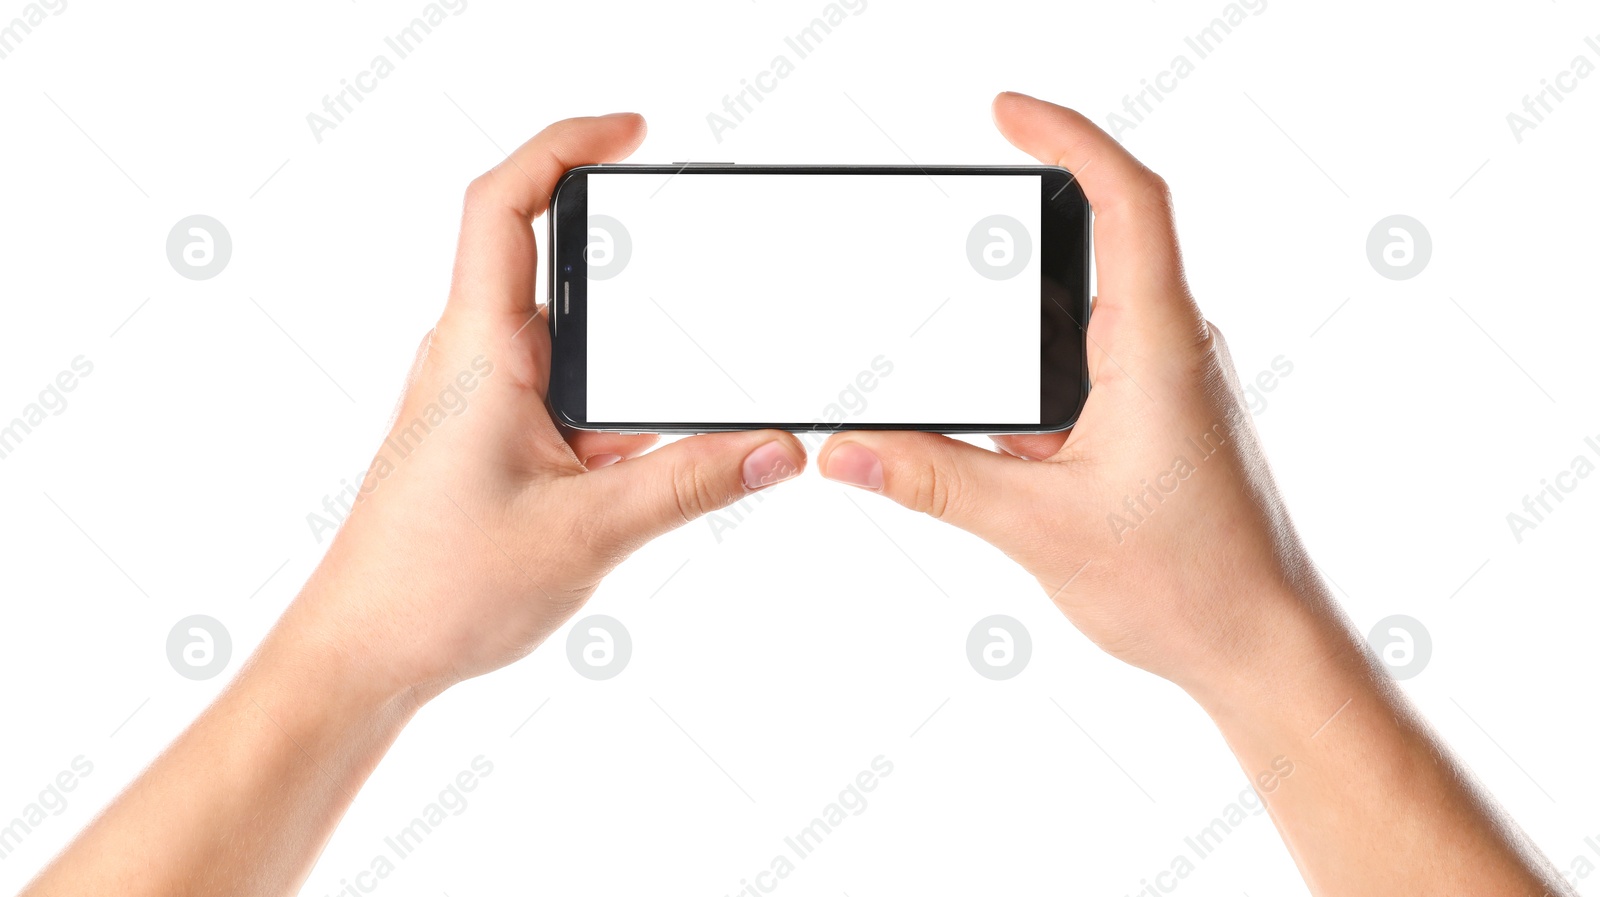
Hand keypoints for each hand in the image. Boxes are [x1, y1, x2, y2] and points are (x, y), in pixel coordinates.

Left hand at [286, 113, 805, 701]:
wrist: (362, 654)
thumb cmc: (437, 589)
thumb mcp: (590, 531)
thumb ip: (693, 484)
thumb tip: (777, 447)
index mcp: (479, 349)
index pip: (505, 204)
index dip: (565, 146)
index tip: (633, 133)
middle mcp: (472, 357)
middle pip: (551, 264)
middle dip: (630, 267)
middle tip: (698, 262)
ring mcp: (478, 398)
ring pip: (568, 343)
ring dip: (626, 360)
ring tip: (680, 396)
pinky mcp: (488, 438)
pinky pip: (563, 396)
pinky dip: (612, 411)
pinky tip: (648, 462)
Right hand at [818, 92, 1328, 699]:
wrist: (1261, 646)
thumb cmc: (1189, 584)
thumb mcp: (1038, 527)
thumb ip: (935, 480)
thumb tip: (852, 450)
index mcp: (1158, 347)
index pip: (1129, 201)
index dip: (1069, 139)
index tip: (1006, 114)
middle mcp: (1170, 349)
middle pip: (1097, 246)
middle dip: (1019, 242)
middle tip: (951, 242)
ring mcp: (1166, 384)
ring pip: (1081, 321)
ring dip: (1022, 337)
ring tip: (979, 383)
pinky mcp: (1155, 421)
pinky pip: (1084, 373)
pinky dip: (1034, 388)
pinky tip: (1008, 445)